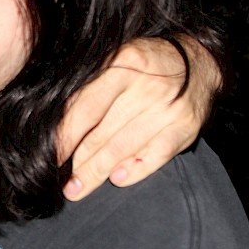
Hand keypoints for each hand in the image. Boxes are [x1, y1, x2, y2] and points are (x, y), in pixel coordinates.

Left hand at [57, 36, 220, 199]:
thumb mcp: (118, 60)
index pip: (86, 108)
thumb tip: (61, 125)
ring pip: (123, 148)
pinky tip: (117, 179)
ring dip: (97, 172)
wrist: (199, 62)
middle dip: (79, 162)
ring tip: (79, 188)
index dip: (65, 136)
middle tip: (63, 182)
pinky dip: (135, 170)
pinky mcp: (185, 127)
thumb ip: (93, 87)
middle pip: (102, 133)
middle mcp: (145, 87)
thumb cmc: (148, 64)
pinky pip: (154, 156)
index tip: (50, 155)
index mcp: (122, 65)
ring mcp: (167, 109)